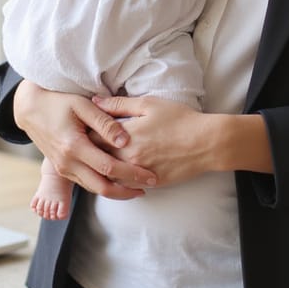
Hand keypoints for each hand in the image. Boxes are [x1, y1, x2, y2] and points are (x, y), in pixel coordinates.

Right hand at [13, 81, 156, 198]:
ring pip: (94, 188)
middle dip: (127, 190)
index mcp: (74, 146)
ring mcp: (63, 168)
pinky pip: (86, 183)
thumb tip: (126, 140)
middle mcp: (67, 162)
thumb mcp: (82, 105)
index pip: (109, 167)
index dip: (132, 173)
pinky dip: (104, 185)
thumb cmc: (58, 102)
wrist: (30, 109)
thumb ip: (105, 123)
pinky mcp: (62, 169)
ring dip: (117, 191)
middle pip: (102, 187)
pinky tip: (118, 180)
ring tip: (138, 186)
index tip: (150, 175)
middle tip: (149, 186)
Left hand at [91, 94, 214, 186]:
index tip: (82, 128)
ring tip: (98, 158)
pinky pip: (126, 185)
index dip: (85, 132)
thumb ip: (119, 104)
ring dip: (102, 167)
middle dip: (90, 150)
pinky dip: (119, 179)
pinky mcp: (150, 183)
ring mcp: (139, 172)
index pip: (93, 136)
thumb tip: (95, 102)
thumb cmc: (180, 119)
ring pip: (109, 174)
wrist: (206, 142)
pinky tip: (119, 171)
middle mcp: (129, 156)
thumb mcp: (149, 104)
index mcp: (126, 135)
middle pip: (98, 156)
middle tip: (85, 144)